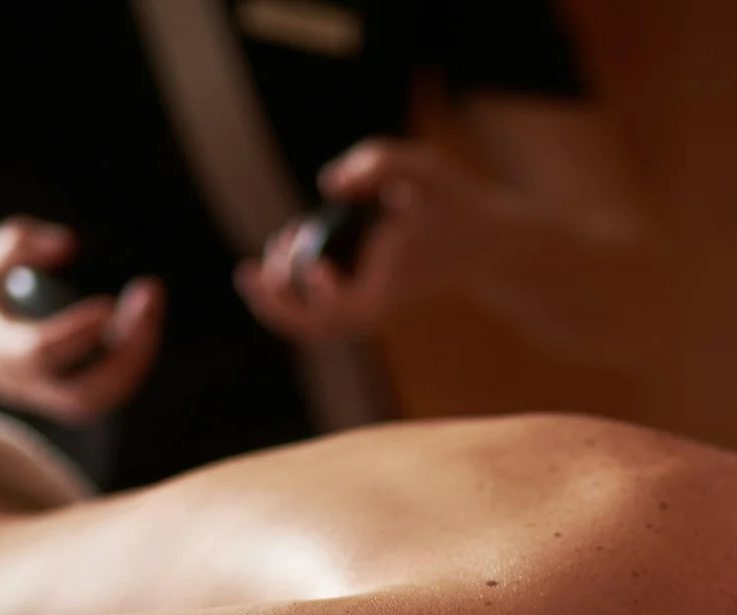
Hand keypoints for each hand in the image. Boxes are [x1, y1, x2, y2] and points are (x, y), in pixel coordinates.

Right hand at [0, 217, 165, 423]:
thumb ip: (22, 243)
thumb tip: (70, 244)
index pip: (39, 351)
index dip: (75, 331)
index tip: (107, 303)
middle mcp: (22, 383)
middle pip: (82, 392)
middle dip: (124, 350)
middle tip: (148, 295)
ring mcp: (44, 399)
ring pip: (99, 398)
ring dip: (137, 353)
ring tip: (150, 303)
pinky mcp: (64, 402)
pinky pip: (108, 392)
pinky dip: (133, 358)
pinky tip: (145, 319)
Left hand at [235, 140, 504, 342]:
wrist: (483, 240)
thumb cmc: (454, 203)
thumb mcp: (425, 168)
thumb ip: (379, 163)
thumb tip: (329, 185)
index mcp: (389, 284)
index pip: (346, 311)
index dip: (319, 296)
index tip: (315, 262)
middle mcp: (374, 303)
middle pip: (316, 329)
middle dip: (276, 306)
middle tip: (253, 269)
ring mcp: (366, 305)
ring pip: (311, 326)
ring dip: (279, 297)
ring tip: (280, 242)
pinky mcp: (360, 299)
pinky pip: (316, 314)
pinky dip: (290, 292)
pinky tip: (287, 248)